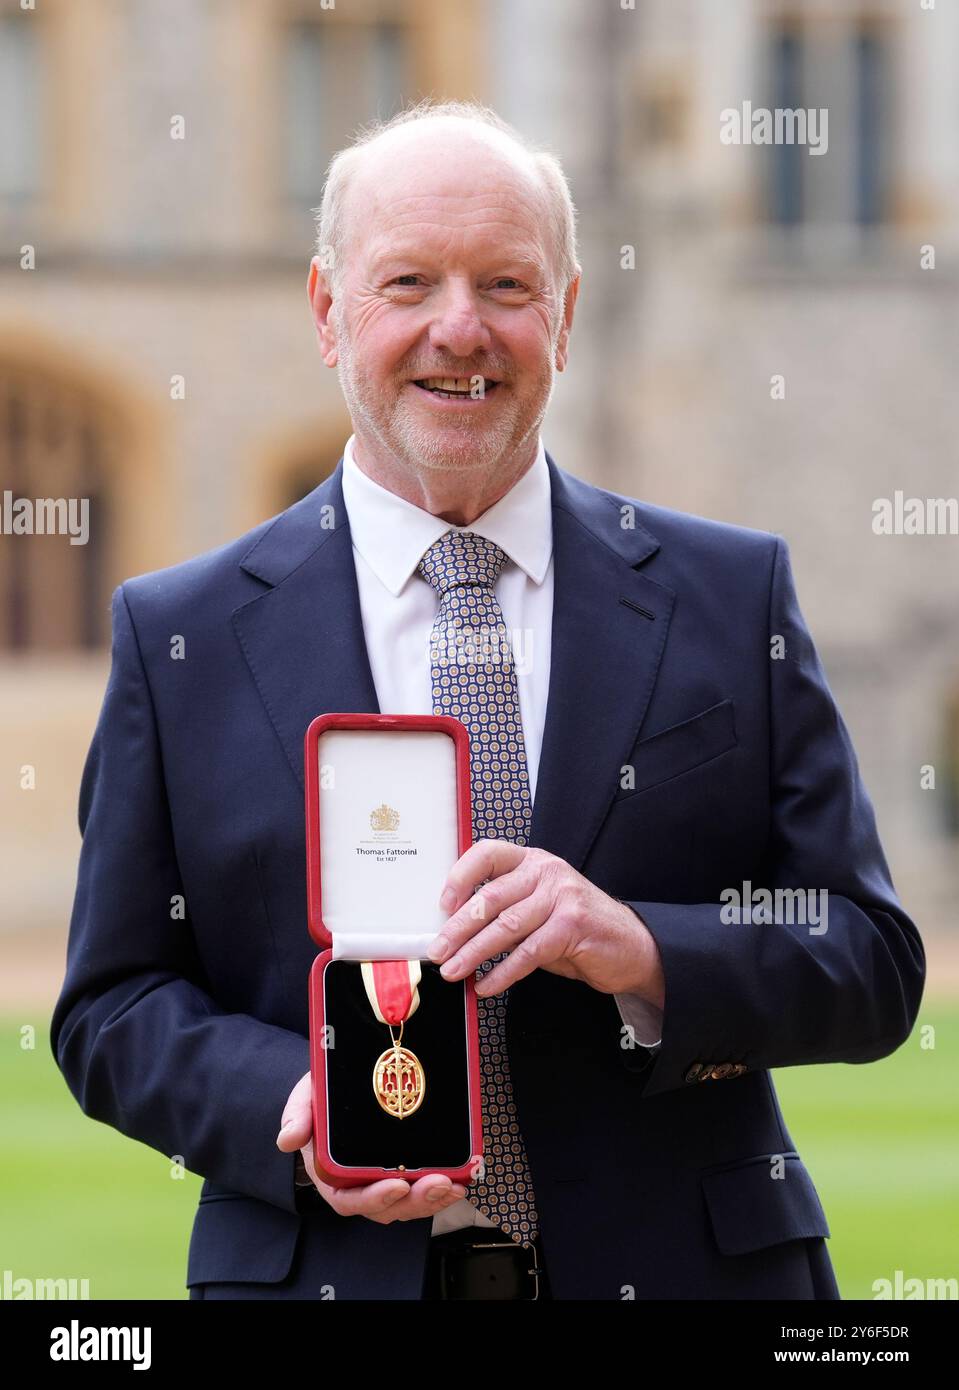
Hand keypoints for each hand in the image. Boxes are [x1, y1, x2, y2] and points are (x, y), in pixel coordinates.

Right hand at [275, 1071, 467, 1220]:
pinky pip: (422, 1188)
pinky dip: (441, 1188)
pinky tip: (461, 1178)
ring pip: (409, 1203)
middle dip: (416, 1200)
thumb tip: (287, 1138)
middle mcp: (359, 1185)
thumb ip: (297, 1116)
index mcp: (331, 1176)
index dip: (374, 1198)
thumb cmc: (322, 1099)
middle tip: (439, 1183)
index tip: (396, 1185)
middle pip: (387, 1207)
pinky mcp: (405, 1170)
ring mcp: (383, 1180)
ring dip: (433, 1198)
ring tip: (455, 1185)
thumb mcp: (306, 1099)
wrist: (339, 1091)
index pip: (350, 1199)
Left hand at [429, 840, 665, 1004]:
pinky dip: (503, 972)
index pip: (488, 854)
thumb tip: (458, 933)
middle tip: (438, 950)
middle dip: (458, 928)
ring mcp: (562, 896)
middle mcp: (547, 872)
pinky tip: (487, 985)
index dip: (460, 877)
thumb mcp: (538, 911)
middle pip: (491, 897)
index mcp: (533, 861)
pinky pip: (528, 952)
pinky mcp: (573, 925)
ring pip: (506, 926)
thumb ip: (505, 913)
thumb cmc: (578, 929)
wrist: (631, 947)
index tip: (442, 905)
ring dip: (474, 953)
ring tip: (454, 971)